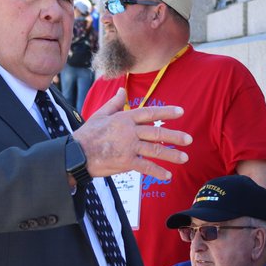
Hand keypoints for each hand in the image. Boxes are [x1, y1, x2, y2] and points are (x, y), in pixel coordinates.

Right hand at [73, 87, 189, 181]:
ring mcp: (129, 147)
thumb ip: (114, 103)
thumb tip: (122, 90)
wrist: (76, 154)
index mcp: (125, 118)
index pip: (150, 113)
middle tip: (189, 139)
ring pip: (155, 150)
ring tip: (184, 158)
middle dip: (175, 136)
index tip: (181, 111)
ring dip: (171, 154)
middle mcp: (130, 131)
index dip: (166, 112)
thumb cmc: (87, 134)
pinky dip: (157, 172)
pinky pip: (146, 167)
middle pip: (157, 133)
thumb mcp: (101, 114)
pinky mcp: (126, 162)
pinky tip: (167, 175)